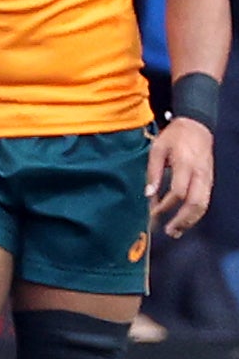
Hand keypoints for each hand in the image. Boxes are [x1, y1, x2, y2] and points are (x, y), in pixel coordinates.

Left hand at [149, 115, 215, 236]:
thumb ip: (153, 172)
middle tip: (169, 231)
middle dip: (182, 219)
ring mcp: (207, 178)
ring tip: (176, 231)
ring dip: (190, 220)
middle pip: (196, 203)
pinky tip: (184, 221)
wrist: (197, 127)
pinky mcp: (209, 181)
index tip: (153, 212)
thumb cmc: (174, 138)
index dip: (166, 205)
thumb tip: (148, 194)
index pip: (178, 192)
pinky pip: (205, 201)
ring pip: (203, 205)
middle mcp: (200, 173)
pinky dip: (195, 213)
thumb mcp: (157, 149)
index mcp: (186, 164)